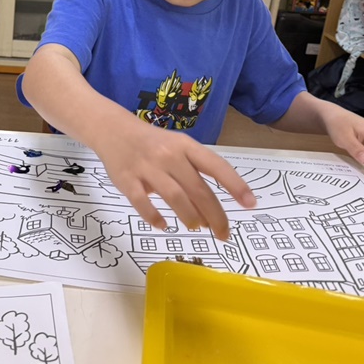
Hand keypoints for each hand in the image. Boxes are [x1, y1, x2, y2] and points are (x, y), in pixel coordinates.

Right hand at [93, 119, 255, 240]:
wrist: (113, 130)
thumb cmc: (151, 143)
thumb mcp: (177, 147)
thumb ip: (193, 173)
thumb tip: (210, 211)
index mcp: (185, 146)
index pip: (216, 166)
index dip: (235, 185)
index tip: (250, 204)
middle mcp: (168, 156)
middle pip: (198, 189)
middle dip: (215, 215)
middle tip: (223, 233)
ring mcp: (147, 168)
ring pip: (175, 197)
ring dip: (190, 217)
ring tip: (195, 227)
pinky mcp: (127, 180)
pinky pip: (142, 203)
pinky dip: (154, 217)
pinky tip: (162, 225)